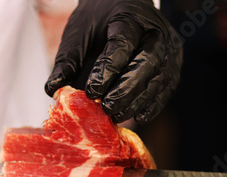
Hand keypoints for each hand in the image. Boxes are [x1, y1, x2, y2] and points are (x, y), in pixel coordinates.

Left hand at [45, 0, 182, 123]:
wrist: (124, 7)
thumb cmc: (100, 19)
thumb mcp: (79, 32)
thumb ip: (68, 60)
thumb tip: (53, 89)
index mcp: (129, 17)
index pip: (121, 46)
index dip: (107, 71)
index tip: (91, 91)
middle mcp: (155, 31)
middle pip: (147, 63)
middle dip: (126, 89)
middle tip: (107, 108)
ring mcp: (169, 48)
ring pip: (159, 78)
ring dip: (138, 101)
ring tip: (117, 115)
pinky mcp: (173, 65)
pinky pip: (166, 88)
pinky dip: (153, 104)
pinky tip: (138, 116)